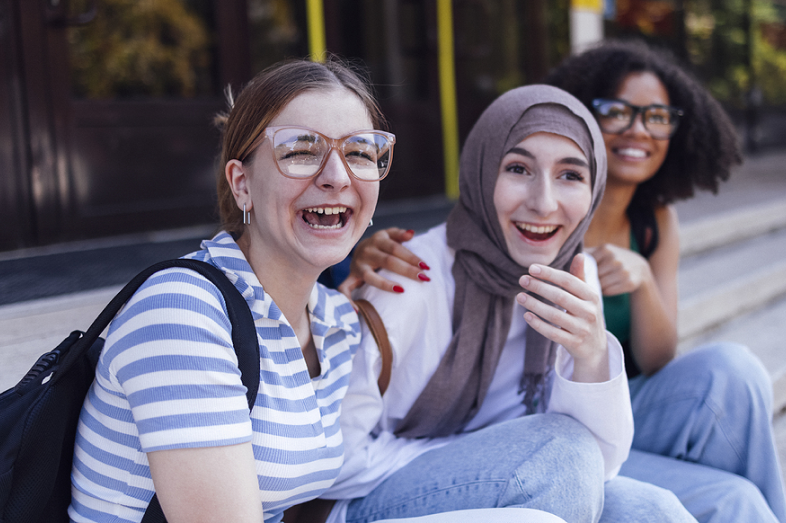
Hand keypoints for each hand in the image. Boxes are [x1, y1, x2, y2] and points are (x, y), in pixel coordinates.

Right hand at [337, 227, 429, 298]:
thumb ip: (399, 234)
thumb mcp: (387, 235)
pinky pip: (345, 289)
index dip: (411, 257)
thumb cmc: (378, 244)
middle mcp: (366, 252)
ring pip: (370, 276)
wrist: (354, 248)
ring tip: (402, 290)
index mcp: (378, 240)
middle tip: (424, 278)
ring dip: (386, 285)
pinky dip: (348, 300)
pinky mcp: (350, 277)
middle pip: (388, 261)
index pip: (396, 248)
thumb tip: (412, 233)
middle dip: (407, 270)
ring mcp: (357, 266)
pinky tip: (358, 310)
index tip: (426, 267)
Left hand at [516, 253, 608, 382]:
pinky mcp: (574, 343)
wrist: (596, 347)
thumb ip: (579, 278)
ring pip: (554, 316)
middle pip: (560, 297)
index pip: (569, 281)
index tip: (531, 268)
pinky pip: (552, 333)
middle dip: (539, 287)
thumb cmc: (586, 315)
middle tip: (522, 280)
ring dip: (534, 305)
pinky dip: (538, 324)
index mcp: (592, 296)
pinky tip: (526, 315)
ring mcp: (582, 329)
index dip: (550, 274)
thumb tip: (579, 255)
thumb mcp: (587, 296)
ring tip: (519, 296)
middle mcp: (589, 312)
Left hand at [586, 244, 651, 296]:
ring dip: (596, 287)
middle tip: (593, 279)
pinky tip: (607, 287)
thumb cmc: (614, 260)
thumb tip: (566, 255)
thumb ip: (587, 253)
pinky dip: (605, 292)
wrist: (640, 268)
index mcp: (606, 249)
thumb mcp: (604, 252)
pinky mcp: (629, 283)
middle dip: (590, 279)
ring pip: (599, 285)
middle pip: (592, 275)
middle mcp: (615, 259)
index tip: (587, 271)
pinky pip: (608, 291)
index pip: (585, 265)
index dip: (584, 270)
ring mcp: (623, 271)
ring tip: (600, 283)